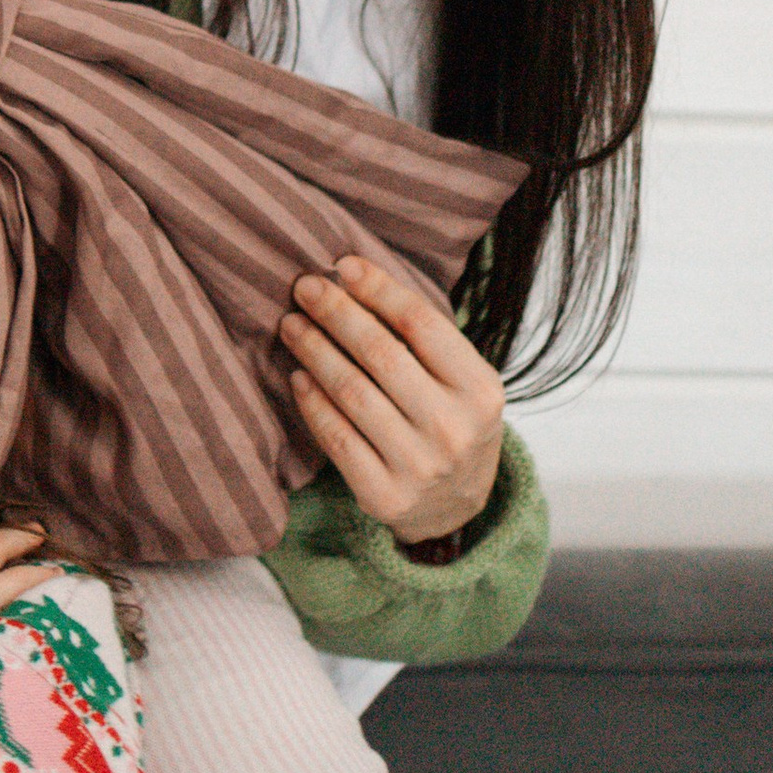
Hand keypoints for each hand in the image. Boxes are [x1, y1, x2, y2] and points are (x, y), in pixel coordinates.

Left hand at [278, 251, 507, 546]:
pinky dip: (312, 403)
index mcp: (480, 390)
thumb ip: (421, 338)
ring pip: (352, 393)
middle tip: (305, 288)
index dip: (378, 289)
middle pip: (381, 354)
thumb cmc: (450, 421)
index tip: (343, 264)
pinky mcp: (385, 495)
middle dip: (336, 314)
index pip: (422, 323)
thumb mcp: (460, 380)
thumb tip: (352, 277)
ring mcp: (419, 467)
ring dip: (314, 351)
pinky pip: (337, 438)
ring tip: (292, 325)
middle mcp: (453, 429)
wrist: (456, 508)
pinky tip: (298, 376)